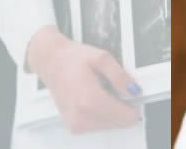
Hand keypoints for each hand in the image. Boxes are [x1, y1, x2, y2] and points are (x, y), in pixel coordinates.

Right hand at [26, 27, 140, 133]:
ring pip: (111, 125)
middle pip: (120, 122)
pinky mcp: (74, 127)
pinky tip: (93, 98)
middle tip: (111, 87)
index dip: (133, 103)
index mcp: (90, 101)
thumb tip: (134, 92)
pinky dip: (102, 113)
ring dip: (112, 110)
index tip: (128, 90)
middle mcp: (81, 117)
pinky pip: (100, 125)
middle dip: (122, 106)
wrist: (51, 63)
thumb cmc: (74, 59)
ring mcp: (76, 124)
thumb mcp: (102, 58)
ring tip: (100, 91)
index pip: (126, 117)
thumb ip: (120, 76)